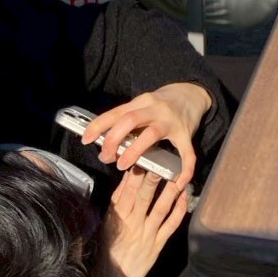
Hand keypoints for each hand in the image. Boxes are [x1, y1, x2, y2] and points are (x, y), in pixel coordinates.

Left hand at [82, 82, 211, 189]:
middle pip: (130, 120)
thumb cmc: (161, 103)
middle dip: (113, 139)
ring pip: (151, 135)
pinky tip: (177, 183)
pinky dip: (183, 169)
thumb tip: (106, 138)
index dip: (99, 125)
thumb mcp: (144, 105)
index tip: (86, 139)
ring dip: (134, 151)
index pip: (116, 112)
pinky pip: (186, 154)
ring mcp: (172, 122)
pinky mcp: (186, 134)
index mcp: (142, 101)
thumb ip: (128, 119)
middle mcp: (156, 109)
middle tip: (105, 157)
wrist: (192, 93)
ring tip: (122, 165)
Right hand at [96, 168, 187, 276]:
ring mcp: (148, 233)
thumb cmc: (109, 245)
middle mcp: (133, 223)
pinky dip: (179, 211)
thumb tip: (127, 177)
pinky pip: (171, 225)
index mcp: (118, 216)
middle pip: (144, 197)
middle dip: (153, 179)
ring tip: (177, 176)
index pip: (127, 190)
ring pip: (160, 208)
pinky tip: (184, 197)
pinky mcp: (158, 243)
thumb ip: (118, 200)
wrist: (114, 276)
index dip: (135, 174)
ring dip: (170, 192)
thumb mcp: (108, 220)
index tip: (141, 157)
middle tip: (161, 162)